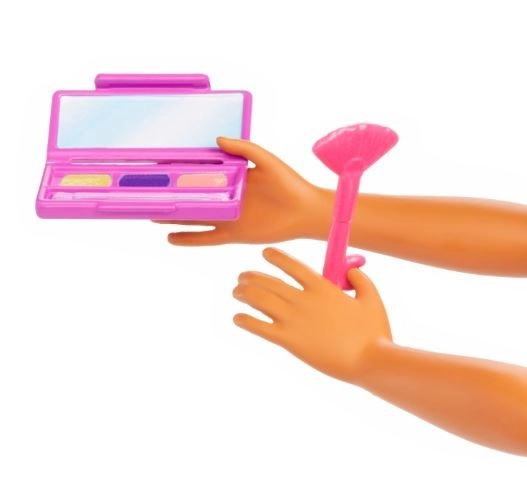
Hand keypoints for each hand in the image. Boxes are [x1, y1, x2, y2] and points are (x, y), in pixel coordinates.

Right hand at [158, 137, 321, 244]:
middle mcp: (226, 197)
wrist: (306, 212)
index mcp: (233, 177)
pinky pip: (207, 238)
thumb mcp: (266, 160)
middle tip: (148, 193)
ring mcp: (228, 216)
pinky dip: (189, 239)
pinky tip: (170, 238)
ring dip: (174, 217)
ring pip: (195, 218)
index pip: (202, 174)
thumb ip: (243, 149)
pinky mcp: (234, 234)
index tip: (161, 168)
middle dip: (172, 196)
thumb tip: (217, 138)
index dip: (182, 172)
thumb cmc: (290, 183)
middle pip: (193, 197)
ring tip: (151, 216)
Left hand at [232, 248, 391, 382]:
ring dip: (244, 294)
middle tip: (241, 277)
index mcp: (322, 287)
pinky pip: (260, 327)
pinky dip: (246, 321)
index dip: (275, 256)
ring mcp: (294, 319)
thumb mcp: (372, 299)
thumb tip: (351, 271)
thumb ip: (362, 280)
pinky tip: (237, 318)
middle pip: (269, 282)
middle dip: (251, 277)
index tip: (265, 253)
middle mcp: (304, 299)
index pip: (292, 265)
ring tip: (236, 291)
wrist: (368, 361)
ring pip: (260, 300)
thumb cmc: (374, 332)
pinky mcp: (289, 341)